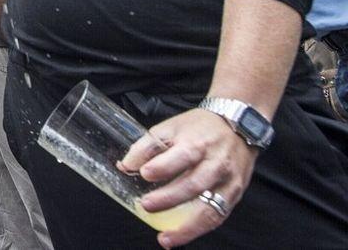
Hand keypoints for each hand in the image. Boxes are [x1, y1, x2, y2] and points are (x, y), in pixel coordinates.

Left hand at [119, 108, 257, 247]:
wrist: (239, 126)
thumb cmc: (200, 127)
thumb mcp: (171, 127)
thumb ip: (147, 146)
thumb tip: (126, 166)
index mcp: (198, 143)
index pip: (183, 156)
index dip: (163, 167)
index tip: (144, 174)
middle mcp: (216, 164)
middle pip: (194, 184)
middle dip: (169, 198)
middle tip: (146, 205)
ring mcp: (228, 182)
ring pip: (209, 209)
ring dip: (187, 227)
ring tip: (165, 238)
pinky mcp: (235, 195)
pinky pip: (218, 216)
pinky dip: (199, 229)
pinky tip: (181, 235)